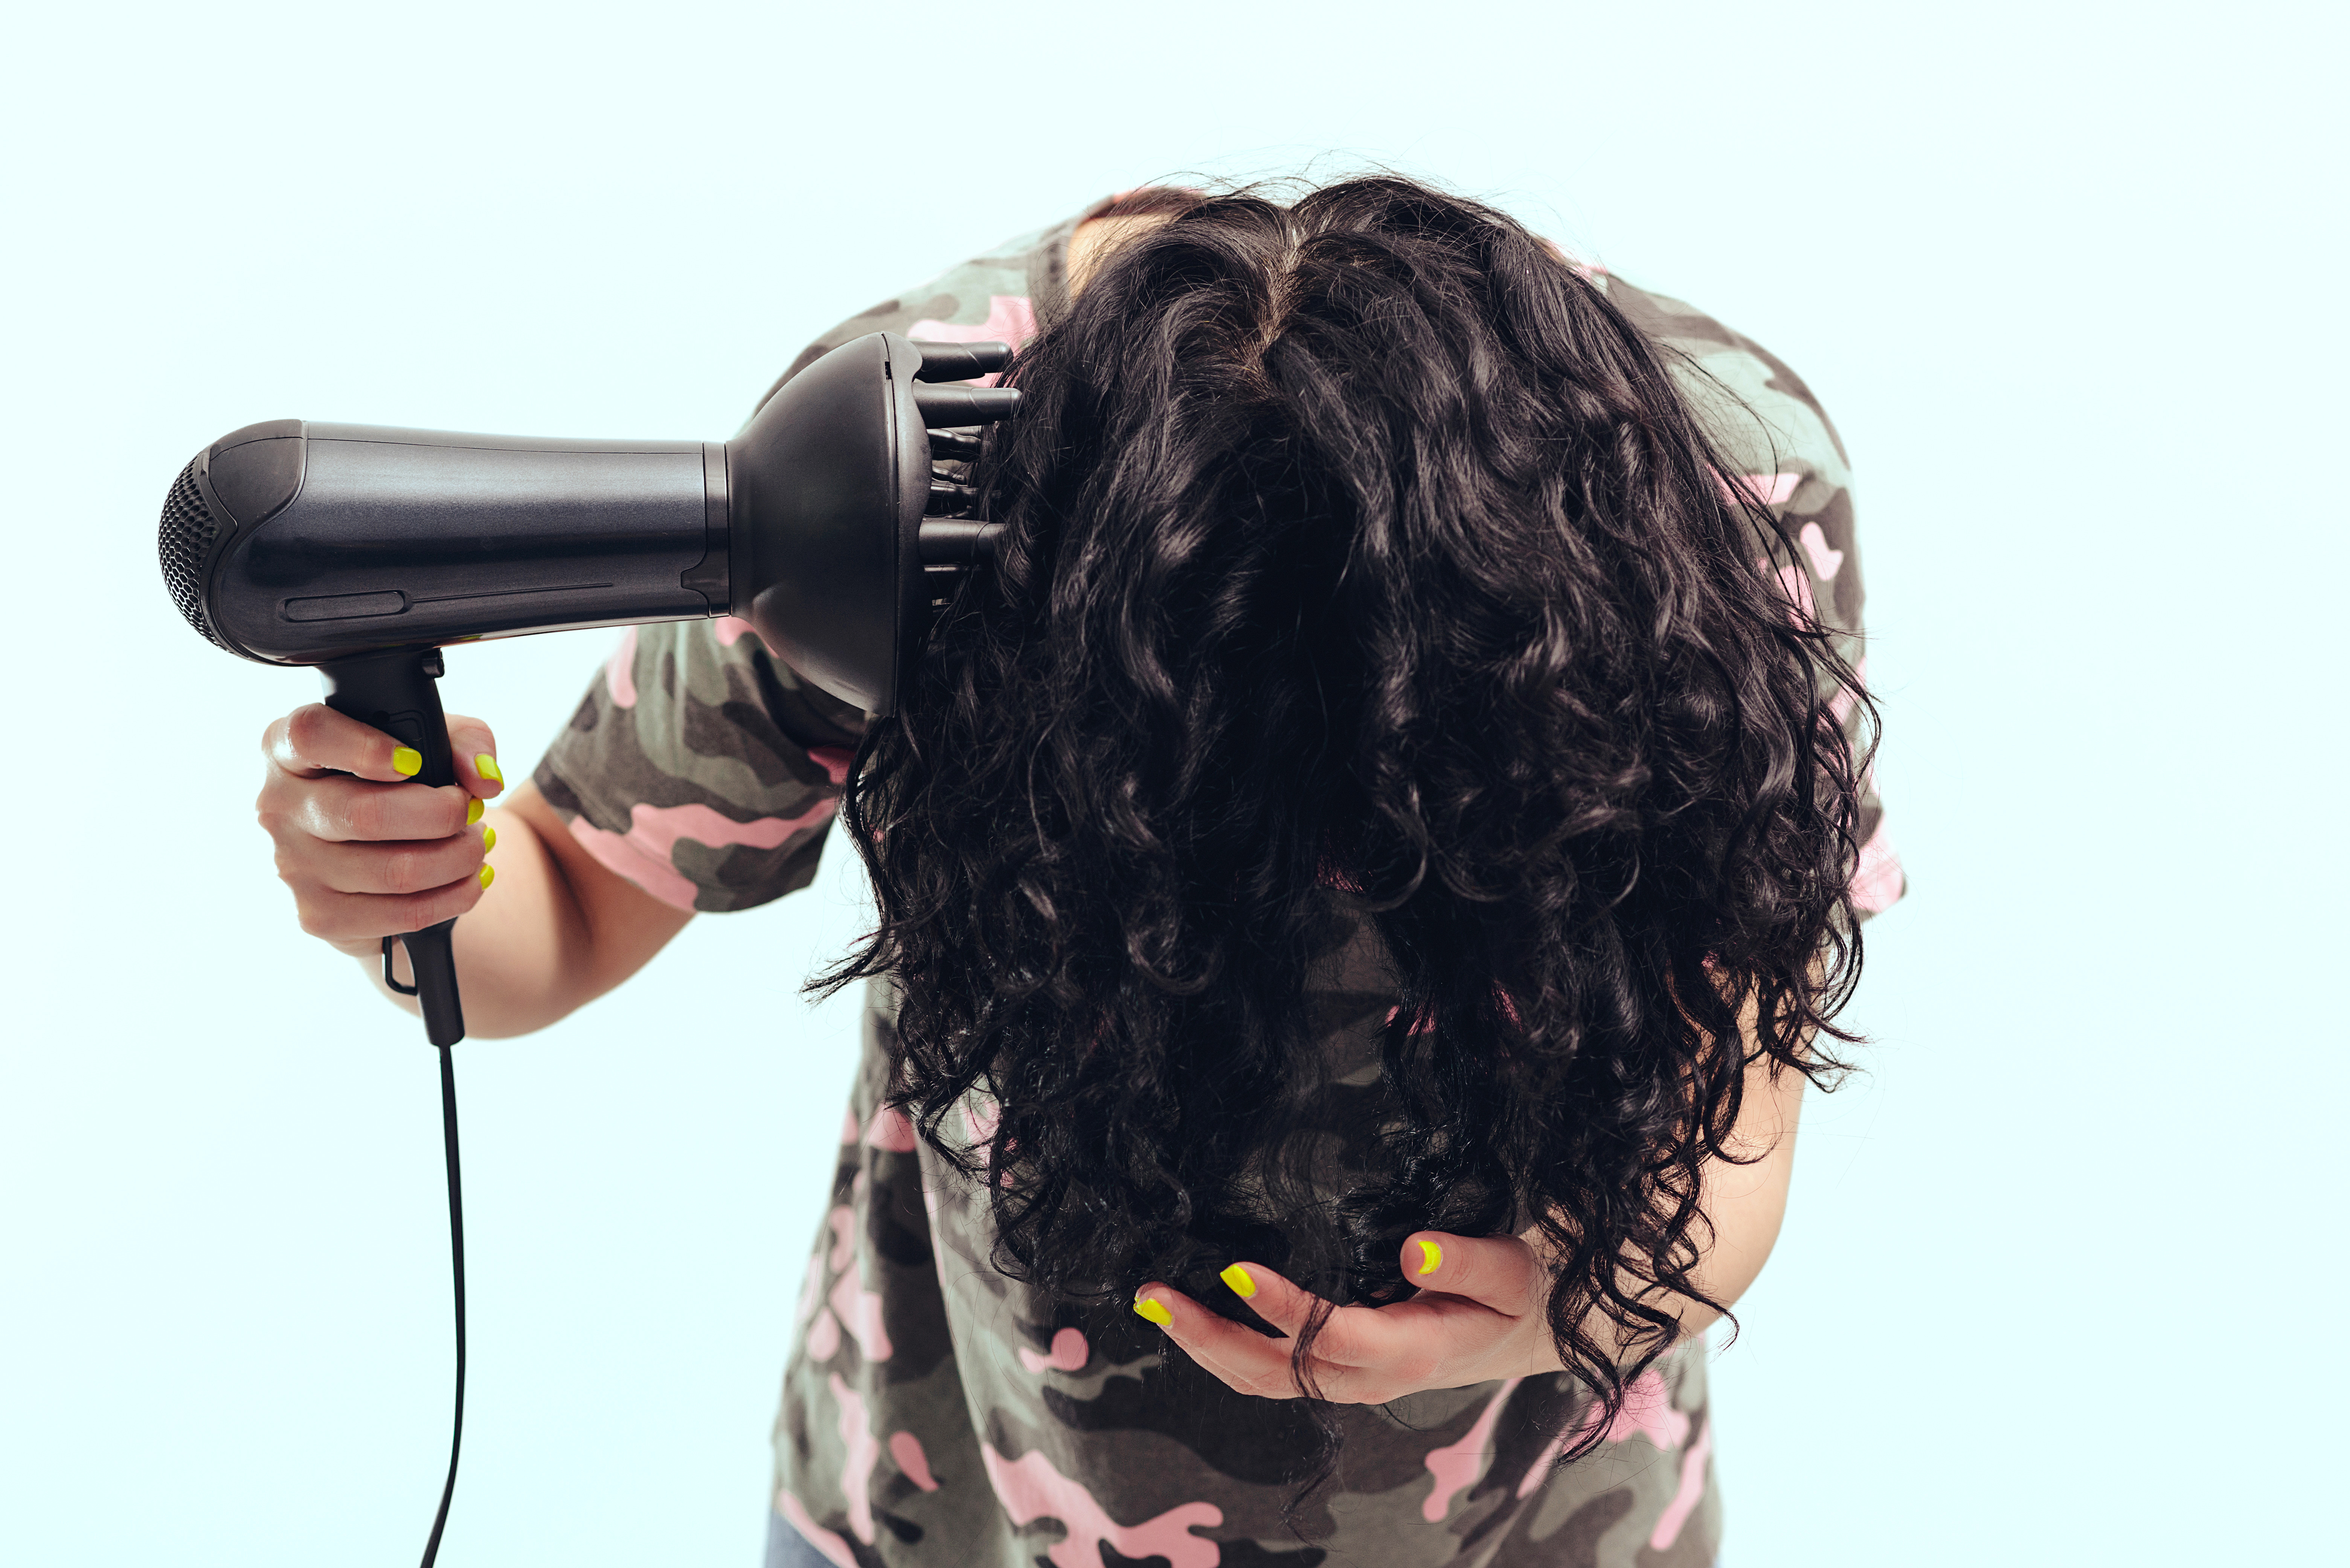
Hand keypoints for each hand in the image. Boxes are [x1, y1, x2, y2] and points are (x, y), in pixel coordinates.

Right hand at [256, 703, 504, 958]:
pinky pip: (403, 914)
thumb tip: (484, 779)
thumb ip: (466, 744)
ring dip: (457, 858)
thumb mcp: (436, 744)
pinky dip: (453, 897)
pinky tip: (467, 880)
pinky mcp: (319, 916)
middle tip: (470, 810)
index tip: (414, 760)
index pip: (309, 736)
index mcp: (290, 751)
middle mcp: (279, 807)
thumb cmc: (405, 783)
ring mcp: (293, 866)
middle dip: (441, 814)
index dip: (365, 748)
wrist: (382, 853)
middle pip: (364, 813)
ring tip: (476, 844)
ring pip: (394, 871)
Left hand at [1135, 1232, 1568, 1403]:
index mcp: (1410, 1350)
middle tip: (1154, 1296)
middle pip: (1277, 1370)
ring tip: (1154, 1305)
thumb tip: (1412, 1248)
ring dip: (1205, 1346)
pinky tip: (1191, 1319)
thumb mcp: (1508, 1270)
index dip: (1282, 1307)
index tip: (1235, 1271)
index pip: (1334, 1334)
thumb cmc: (1512, 1293)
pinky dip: (1224, 1351)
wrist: (1521, 1330)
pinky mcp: (1336, 1373)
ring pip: (1263, 1380)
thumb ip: (1464, 1260)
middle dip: (1210, 1336)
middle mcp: (1368, 1376)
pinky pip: (1272, 1374)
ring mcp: (1347, 1381)